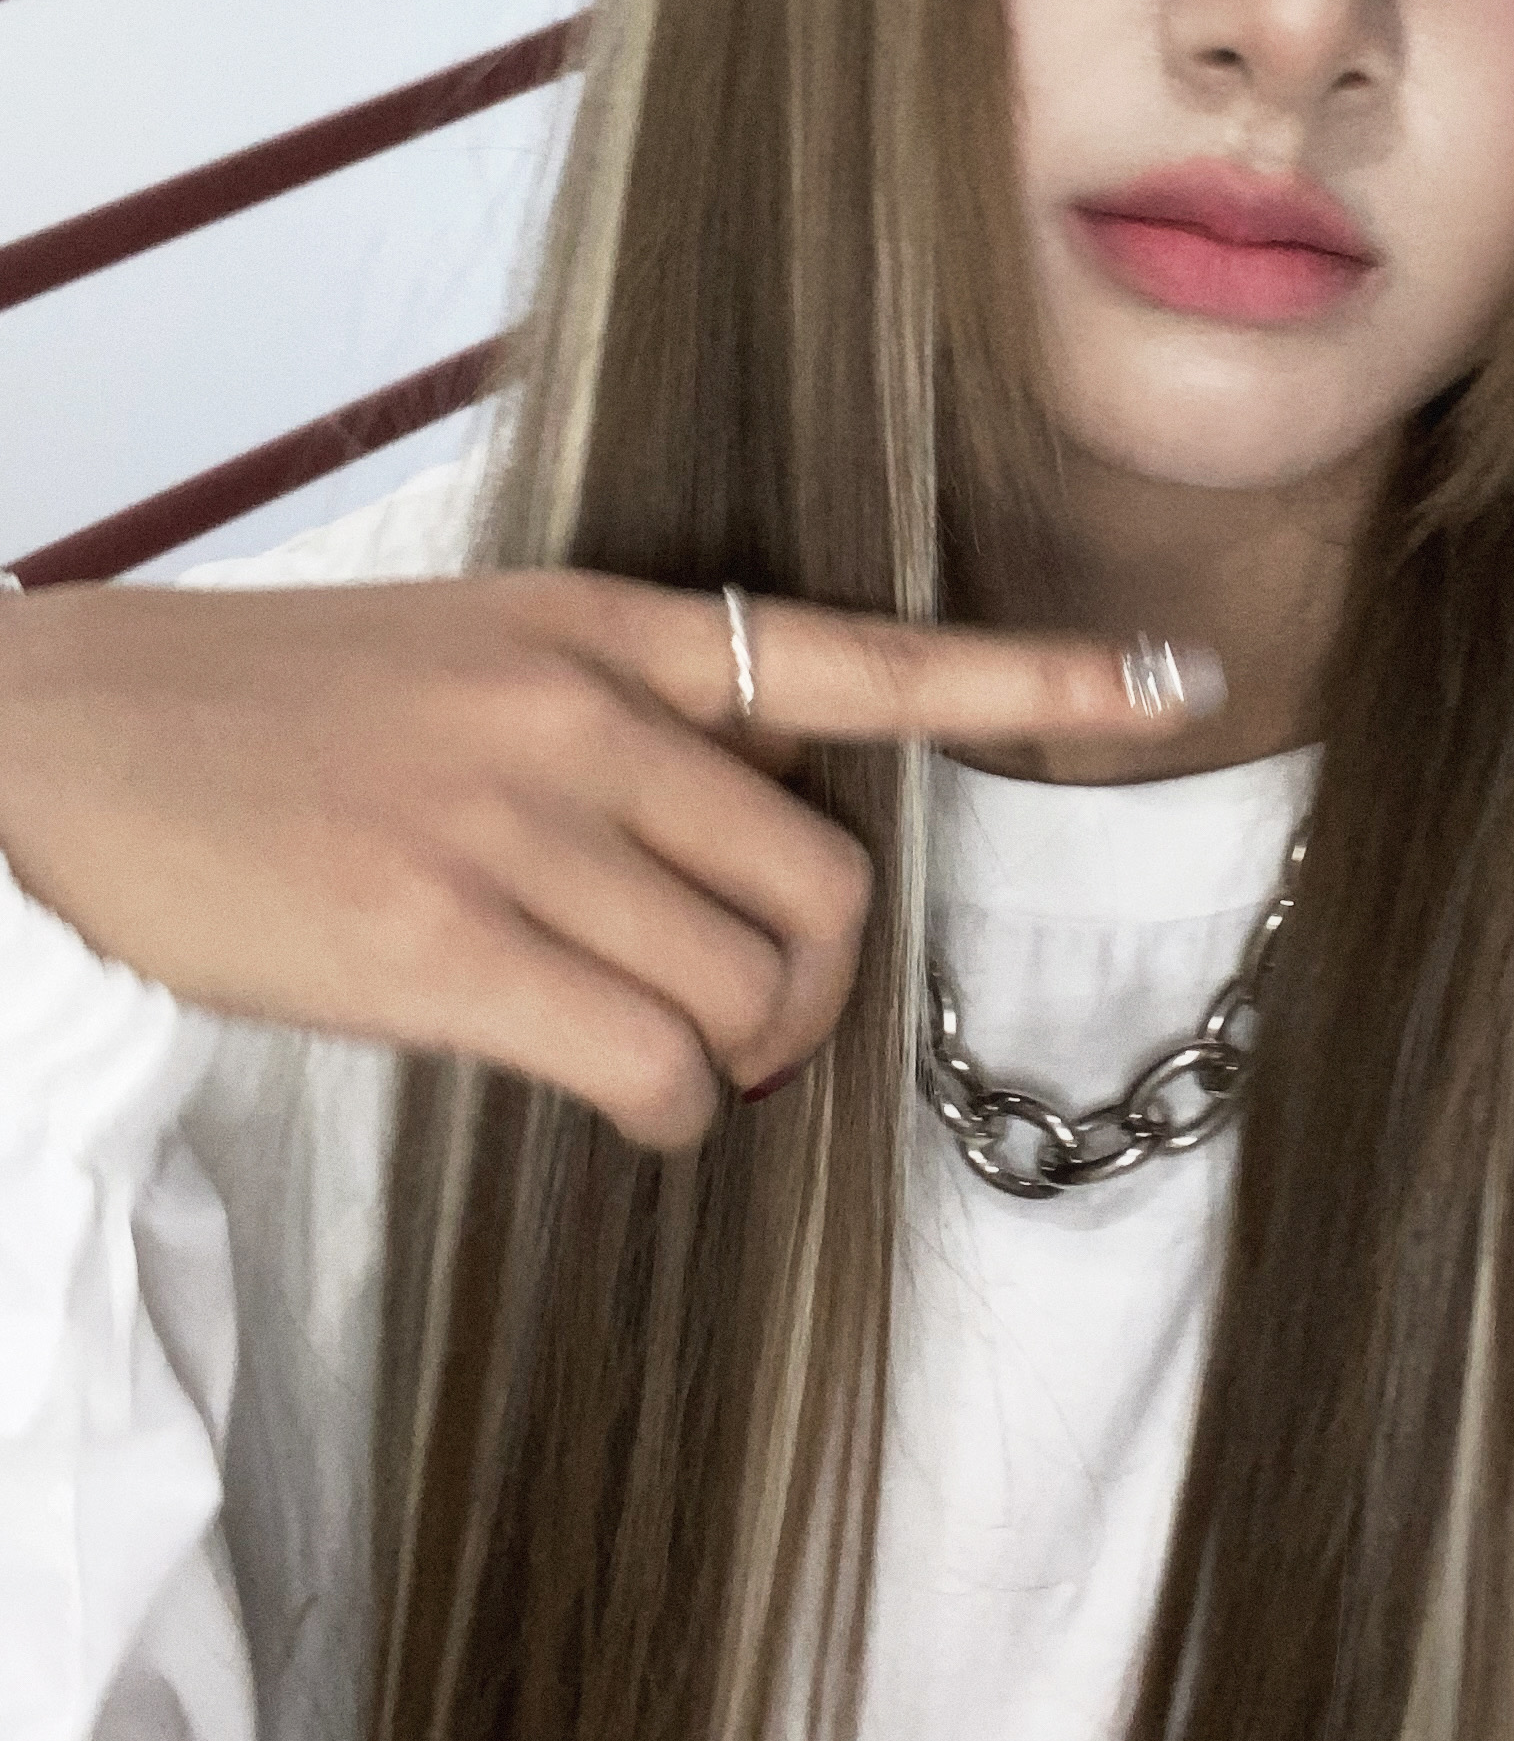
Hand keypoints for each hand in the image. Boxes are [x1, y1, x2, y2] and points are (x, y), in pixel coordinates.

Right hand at [0, 573, 1216, 1146]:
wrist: (56, 750)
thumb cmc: (270, 724)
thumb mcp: (471, 663)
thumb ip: (628, 726)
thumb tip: (758, 842)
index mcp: (604, 626)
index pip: (862, 656)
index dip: (1034, 682)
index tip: (1175, 682)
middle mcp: (585, 712)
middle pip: (830, 890)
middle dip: (814, 991)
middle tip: (743, 1025)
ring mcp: (514, 824)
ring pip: (751, 994)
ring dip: (738, 1064)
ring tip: (661, 1061)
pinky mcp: (439, 946)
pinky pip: (656, 1069)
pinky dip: (672, 1113)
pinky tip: (617, 1099)